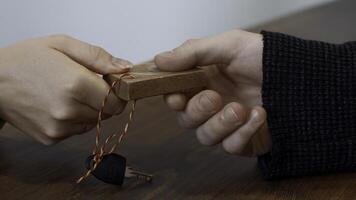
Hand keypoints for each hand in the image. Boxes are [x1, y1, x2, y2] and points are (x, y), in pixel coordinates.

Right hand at [0, 35, 131, 144]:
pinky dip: (75, 119)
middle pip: (108, 113)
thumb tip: (125, 68)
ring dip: (89, 109)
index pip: (117, 101)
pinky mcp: (50, 138)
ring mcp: (59, 128)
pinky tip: (59, 104)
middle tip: (87, 85)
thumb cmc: (25, 59)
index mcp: (76, 84)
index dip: (118, 92)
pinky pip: (76, 130)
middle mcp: (68, 111)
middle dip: (104, 99)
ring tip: (69, 93)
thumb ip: (98, 57)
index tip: (110, 83)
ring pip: (93, 122)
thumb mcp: (63, 45)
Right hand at [155, 29, 270, 155]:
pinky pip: (232, 146)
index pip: (175, 96)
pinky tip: (259, 116)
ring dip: (221, 124)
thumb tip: (158, 60)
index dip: (172, 99)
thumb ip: (192, 52)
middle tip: (215, 98)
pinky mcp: (244, 140)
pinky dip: (243, 134)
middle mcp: (212, 104)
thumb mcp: (229, 45)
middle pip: (187, 120)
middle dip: (198, 111)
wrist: (300, 76)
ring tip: (241, 109)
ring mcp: (227, 124)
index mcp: (203, 82)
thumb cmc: (263, 57)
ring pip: (206, 137)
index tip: (177, 97)